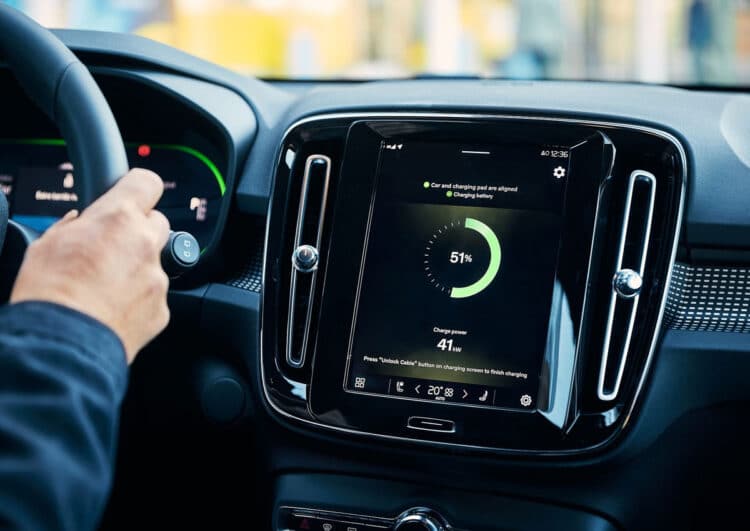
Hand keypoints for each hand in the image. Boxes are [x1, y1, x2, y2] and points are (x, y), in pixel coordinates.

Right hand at [10, 169, 170, 362]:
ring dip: (136, 270)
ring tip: (104, 288)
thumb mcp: (45, 245)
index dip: (139, 188)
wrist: (63, 344)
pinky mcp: (162, 309)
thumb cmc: (50, 294)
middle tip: (112, 247)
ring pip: (154, 263)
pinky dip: (139, 301)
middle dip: (139, 231)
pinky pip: (154, 297)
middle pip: (158, 223)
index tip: (133, 195)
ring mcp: (157, 278)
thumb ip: (71, 227)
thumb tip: (77, 223)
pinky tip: (113, 310)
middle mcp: (145, 244)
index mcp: (118, 218)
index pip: (147, 182)